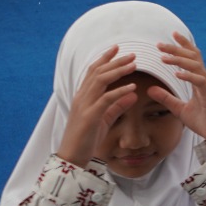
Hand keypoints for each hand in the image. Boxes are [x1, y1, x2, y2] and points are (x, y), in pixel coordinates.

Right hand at [56, 47, 140, 165]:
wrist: (72, 157)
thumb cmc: (87, 138)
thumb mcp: (105, 119)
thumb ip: (117, 106)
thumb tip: (133, 93)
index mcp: (83, 97)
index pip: (93, 72)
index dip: (104, 59)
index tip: (117, 49)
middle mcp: (82, 98)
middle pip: (98, 72)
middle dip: (115, 61)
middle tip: (132, 54)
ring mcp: (84, 106)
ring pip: (100, 81)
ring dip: (118, 71)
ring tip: (134, 64)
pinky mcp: (89, 117)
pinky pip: (105, 100)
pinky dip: (119, 91)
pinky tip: (132, 86)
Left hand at [149, 34, 205, 147]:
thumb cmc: (203, 121)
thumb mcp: (179, 108)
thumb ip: (166, 98)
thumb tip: (150, 88)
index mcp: (200, 80)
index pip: (192, 57)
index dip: (184, 45)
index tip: (172, 35)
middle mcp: (205, 79)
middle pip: (193, 57)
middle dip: (176, 49)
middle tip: (159, 44)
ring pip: (195, 66)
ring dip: (179, 60)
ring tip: (164, 57)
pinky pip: (199, 81)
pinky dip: (188, 75)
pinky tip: (177, 73)